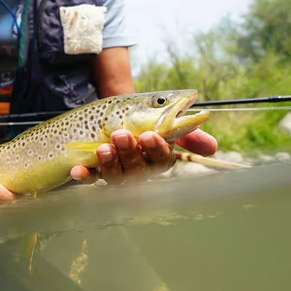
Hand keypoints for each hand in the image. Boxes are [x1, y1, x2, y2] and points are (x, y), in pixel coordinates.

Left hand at [69, 128, 216, 184]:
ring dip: (110, 161)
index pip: (161, 160)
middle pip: (136, 168)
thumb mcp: (163, 119)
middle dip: (129, 153)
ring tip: (104, 145)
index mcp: (156, 158)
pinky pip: (89, 177)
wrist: (113, 114)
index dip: (157, 150)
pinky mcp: (94, 171)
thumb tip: (213, 148)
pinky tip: (77, 169)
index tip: (150, 135)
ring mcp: (115, 173)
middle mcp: (137, 170)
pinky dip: (84, 174)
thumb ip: (188, 132)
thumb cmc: (143, 118)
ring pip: (115, 175)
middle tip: (121, 134)